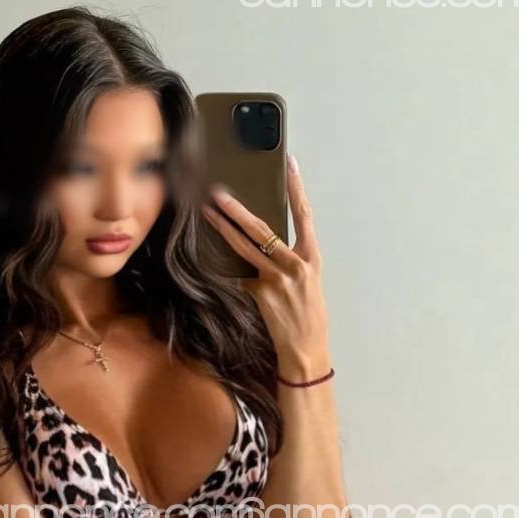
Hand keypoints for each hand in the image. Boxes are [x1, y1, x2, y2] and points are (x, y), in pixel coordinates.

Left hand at [202, 156, 330, 382]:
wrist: (307, 352)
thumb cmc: (309, 318)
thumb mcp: (308, 284)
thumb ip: (290, 262)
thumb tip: (266, 243)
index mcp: (311, 259)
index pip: (304, 215)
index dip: (296, 188)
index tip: (289, 165)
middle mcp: (295, 266)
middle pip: (263, 229)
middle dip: (239, 209)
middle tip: (220, 191)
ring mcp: (276, 281)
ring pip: (245, 248)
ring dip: (223, 228)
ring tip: (208, 212)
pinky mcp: (261, 296)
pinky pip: (237, 275)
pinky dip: (223, 266)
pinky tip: (207, 255)